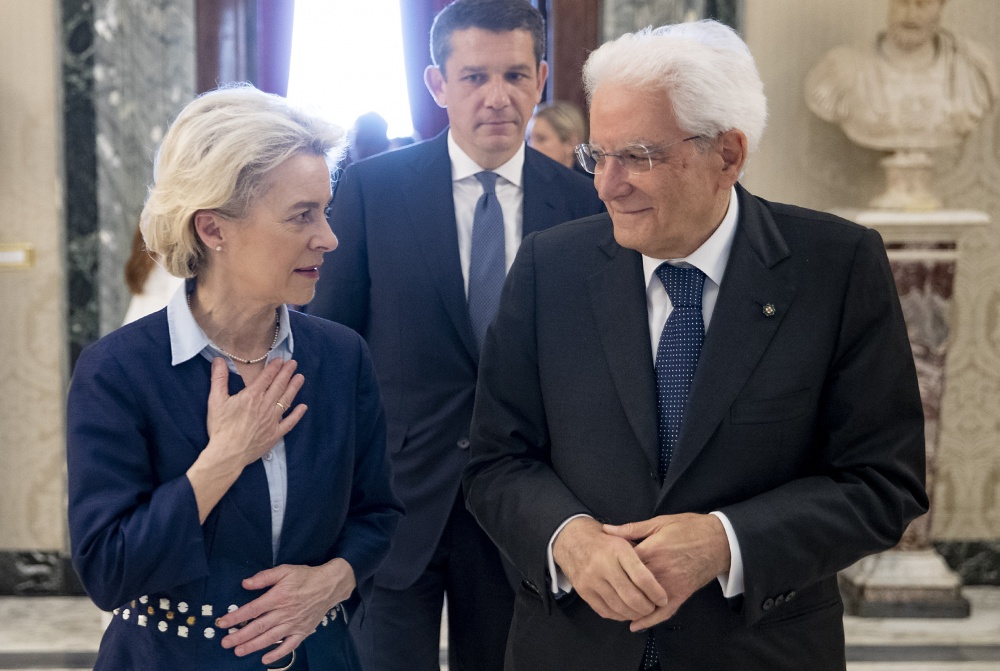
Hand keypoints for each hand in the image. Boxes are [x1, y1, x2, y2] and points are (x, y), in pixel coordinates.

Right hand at [206, 357, 306, 468]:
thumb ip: (219, 378)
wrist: (227, 454)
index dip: (274, 367)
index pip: (267, 377)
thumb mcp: (216, 400)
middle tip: (294, 363)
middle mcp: (265, 406)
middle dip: (287, 373)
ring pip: (286, 400)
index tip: (281, 360)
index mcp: (252, 396)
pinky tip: (303, 407)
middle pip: (279, 386)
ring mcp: (272, 420)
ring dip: (294, 388)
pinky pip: (290, 422)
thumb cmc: (220, 428)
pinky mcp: (275, 434)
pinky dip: (297, 414)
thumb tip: (219, 359)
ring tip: (300, 378)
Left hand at [217, 559, 355, 663]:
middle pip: (258, 626)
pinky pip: (289, 646)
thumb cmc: (305, 576)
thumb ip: (265, 577)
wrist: (330, 585)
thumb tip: (245, 583)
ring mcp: (294, 624)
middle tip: (225, 643)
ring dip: (253, 646)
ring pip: (270, 638)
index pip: (252, 609)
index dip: (236, 617)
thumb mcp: (285, 570)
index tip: (222, 623)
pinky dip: (277, 654)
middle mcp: (284, 612)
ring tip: (238, 651)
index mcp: (278, 596)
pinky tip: (265, 659)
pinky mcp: (303, 631)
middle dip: (240, 636)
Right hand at [552, 517, 668, 621]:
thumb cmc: (604, 541)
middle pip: (631, 596)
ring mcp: (591, 580)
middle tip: (654, 607)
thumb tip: (659, 578)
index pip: (641, 577)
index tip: (663, 598)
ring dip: (635, 614)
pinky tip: (627, 611)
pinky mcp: (583, 591)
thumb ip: (640, 554)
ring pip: (619, 607)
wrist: (572, 540)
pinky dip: (619, 615)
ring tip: (642, 611)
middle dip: (647, 607)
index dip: (655, 592)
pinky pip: (605, 611)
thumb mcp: (623, 538)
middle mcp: (603, 565)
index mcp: (617, 549)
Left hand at [603, 513, 730, 630]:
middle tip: (606, 584)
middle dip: (617, 584)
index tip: (604, 562)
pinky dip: (648, 620)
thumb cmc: (688, 527)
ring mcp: (670, 585)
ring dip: (628, 604)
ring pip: (643, 600)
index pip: (622, 563)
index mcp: (651, 549)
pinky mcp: (681, 595)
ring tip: (614, 604)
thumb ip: (632, 529)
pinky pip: (663, 612)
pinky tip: (634, 625)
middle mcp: (659, 570)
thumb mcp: (659, 522)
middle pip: (630, 583)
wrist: (719, 540)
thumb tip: (607, 530)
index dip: (611, 563)